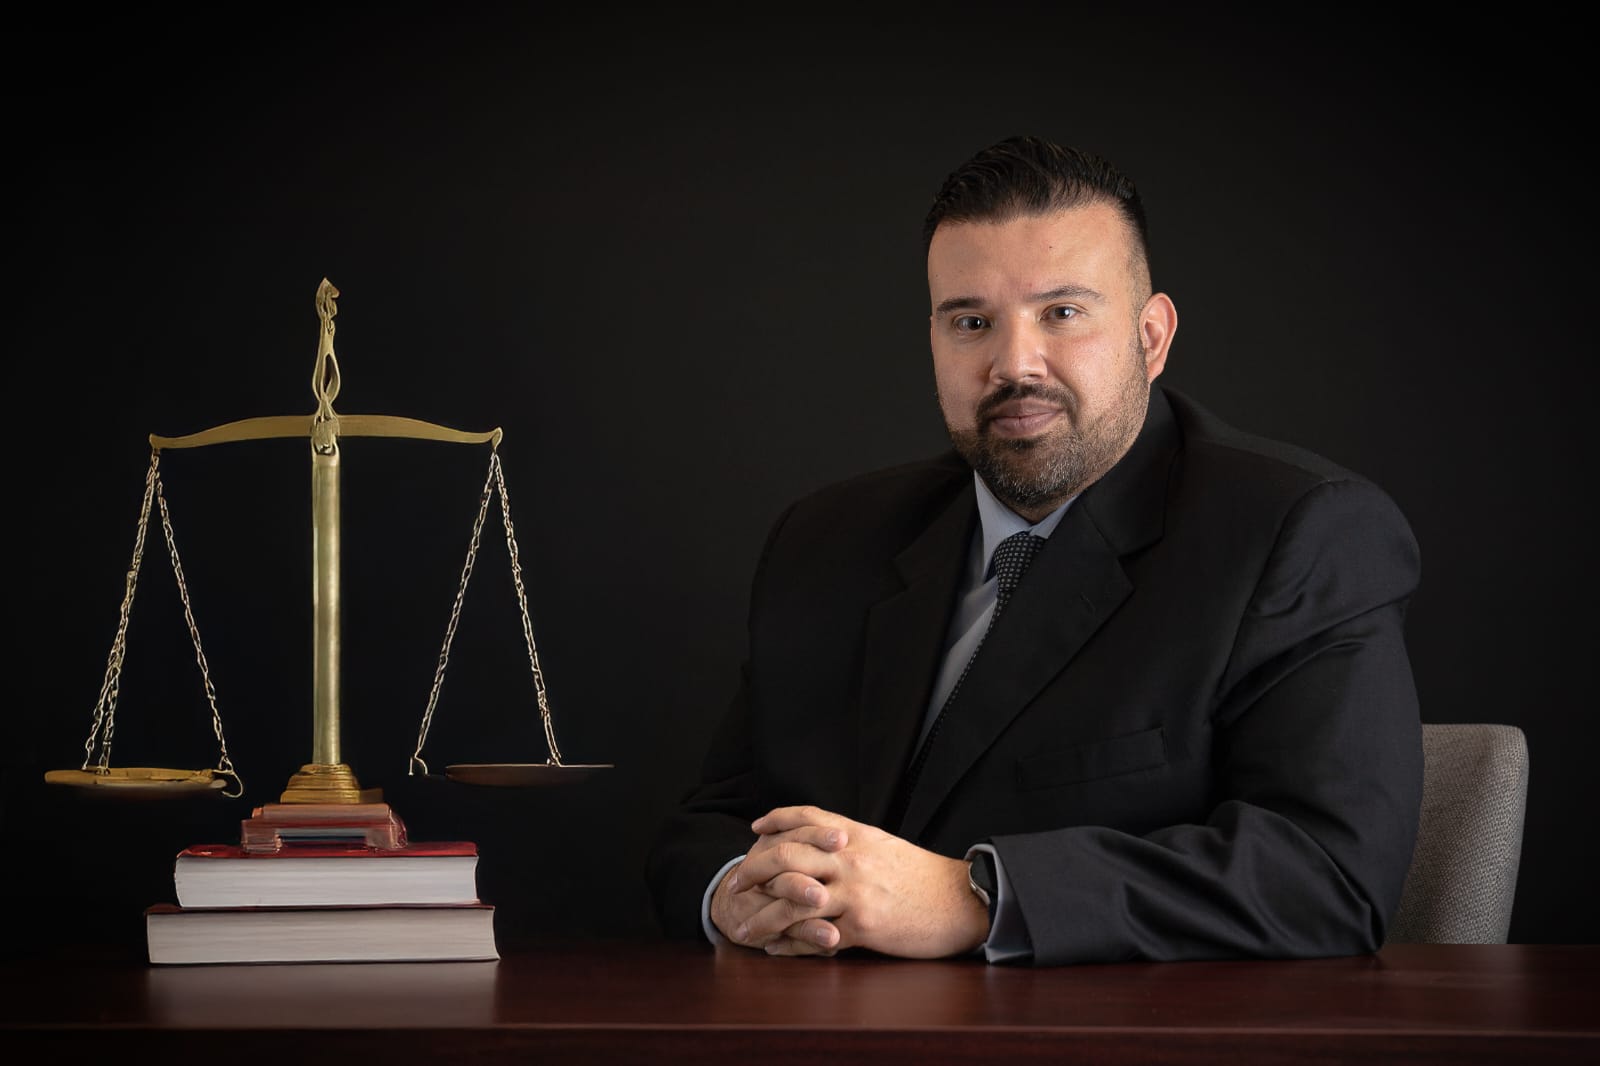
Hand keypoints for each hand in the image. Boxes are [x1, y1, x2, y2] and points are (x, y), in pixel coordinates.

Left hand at [735, 805, 990, 959]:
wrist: (960, 901)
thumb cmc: (923, 877)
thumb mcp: (886, 846)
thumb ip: (854, 842)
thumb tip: (827, 840)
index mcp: (856, 835)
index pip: (806, 817)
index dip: (776, 820)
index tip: (754, 830)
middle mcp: (850, 858)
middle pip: (786, 856)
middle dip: (753, 871)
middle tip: (735, 885)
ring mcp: (854, 892)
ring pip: (792, 901)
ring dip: (762, 917)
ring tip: (744, 929)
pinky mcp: (862, 926)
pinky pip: (813, 936)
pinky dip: (788, 945)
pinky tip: (774, 949)